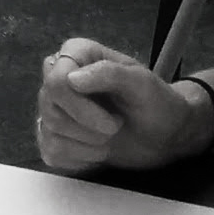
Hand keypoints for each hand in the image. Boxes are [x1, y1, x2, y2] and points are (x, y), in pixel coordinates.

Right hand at [37, 37, 210, 174]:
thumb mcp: (142, 83)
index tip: (112, 119)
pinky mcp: (55, 136)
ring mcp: (55, 108)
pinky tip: (98, 151)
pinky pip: (51, 153)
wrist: (164, 135)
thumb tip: (72, 79)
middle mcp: (60, 77)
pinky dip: (79, 159)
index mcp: (77, 55)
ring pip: (49, 132)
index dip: (80, 106)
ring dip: (87, 144)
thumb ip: (109, 73)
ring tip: (110, 137)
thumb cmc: (156, 103)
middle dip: (88, 127)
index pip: (56, 81)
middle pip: (50, 108)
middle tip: (115, 127)